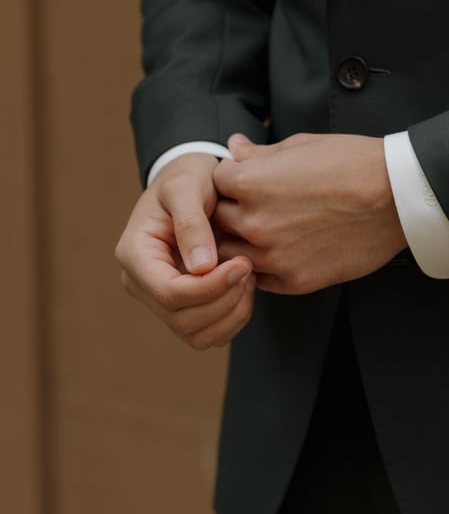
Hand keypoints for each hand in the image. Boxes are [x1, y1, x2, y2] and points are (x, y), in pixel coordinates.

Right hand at [115, 153, 255, 349]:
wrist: (193, 183)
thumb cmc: (188, 177)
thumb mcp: (187, 186)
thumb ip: (191, 222)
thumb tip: (201, 267)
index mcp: (134, 254)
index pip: (169, 293)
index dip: (210, 287)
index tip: (243, 263)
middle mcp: (140, 283)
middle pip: (182, 319)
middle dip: (224, 299)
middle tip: (250, 266)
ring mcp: (159, 300)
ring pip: (196, 336)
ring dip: (231, 313)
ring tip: (248, 276)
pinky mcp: (182, 308)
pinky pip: (208, 334)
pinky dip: (232, 318)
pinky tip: (244, 286)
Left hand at [212, 133, 407, 294]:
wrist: (396, 197)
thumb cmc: (352, 163)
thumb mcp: (301, 146)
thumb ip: (259, 153)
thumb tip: (233, 146)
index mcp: (251, 182)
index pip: (216, 182)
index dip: (230, 178)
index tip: (244, 179)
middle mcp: (254, 222)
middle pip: (218, 220)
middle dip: (231, 210)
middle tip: (252, 206)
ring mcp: (273, 255)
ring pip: (232, 254)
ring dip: (242, 242)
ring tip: (267, 229)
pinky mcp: (294, 280)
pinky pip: (260, 278)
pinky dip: (265, 266)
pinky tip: (282, 250)